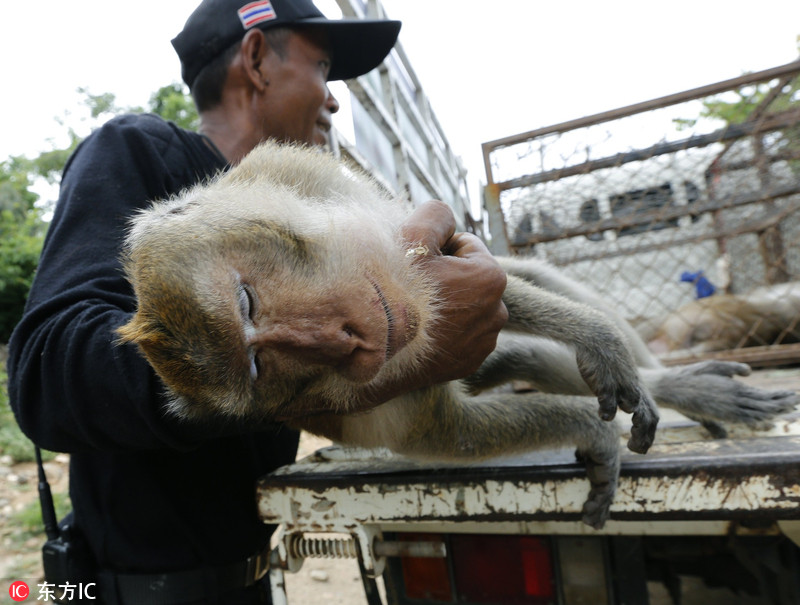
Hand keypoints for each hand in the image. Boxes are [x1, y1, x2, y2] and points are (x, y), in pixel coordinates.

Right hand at [401, 200, 507, 384]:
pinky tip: (419, 335)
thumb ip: (436, 214)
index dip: (435, 249)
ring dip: (444, 305)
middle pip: (465, 278)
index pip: (463, 244)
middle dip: (443, 279)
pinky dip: (442, 332)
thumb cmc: (395, 290)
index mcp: (491, 277)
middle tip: (411, 289)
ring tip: (414, 314)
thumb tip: (447, 219)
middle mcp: (497, 312)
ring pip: (463, 307)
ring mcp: (484, 342)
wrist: (375, 351)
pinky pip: (458, 336)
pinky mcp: (469, 364)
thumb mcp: (413, 236)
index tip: (415, 265)